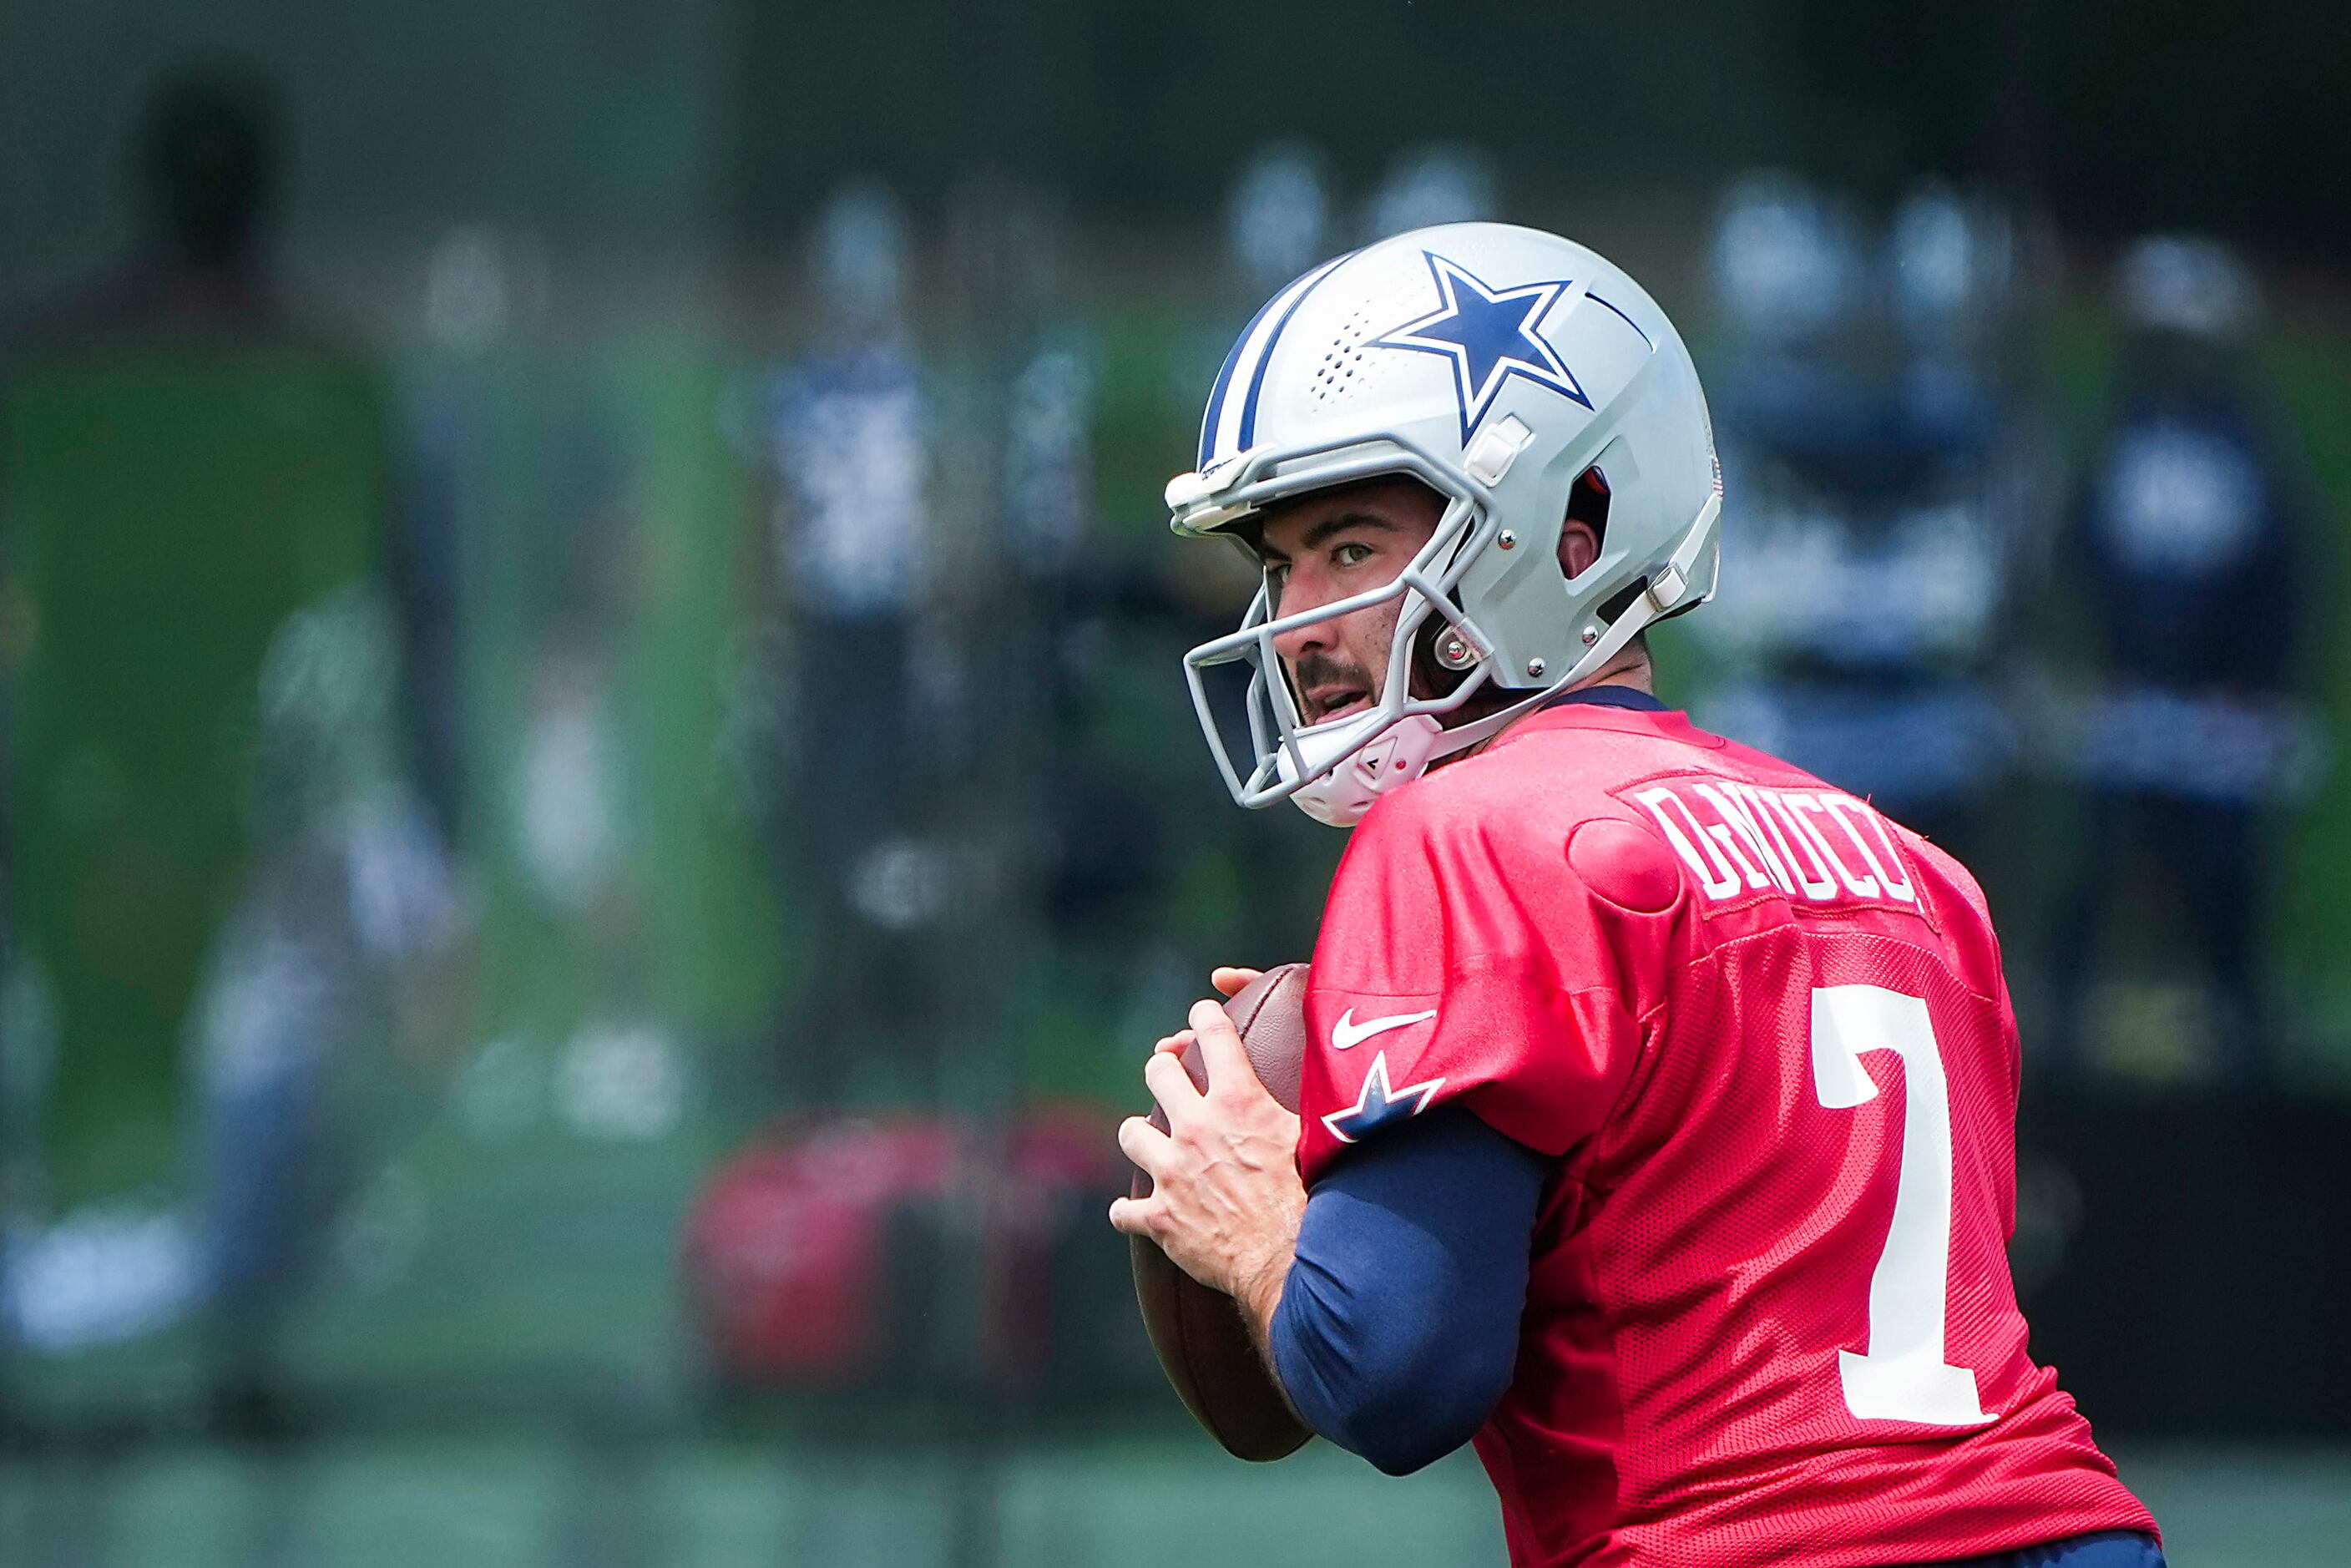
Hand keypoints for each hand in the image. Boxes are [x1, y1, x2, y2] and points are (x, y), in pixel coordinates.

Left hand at [1109, 994, 1304, 1330]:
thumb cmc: (1315, 1199)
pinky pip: (1124, 1210)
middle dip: (1165, 1068)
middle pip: (1158, 1072)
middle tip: (1174, 1075)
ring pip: (1131, 1133)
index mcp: (1238, 1101)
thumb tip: (1330, 1076)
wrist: (1292, 1261)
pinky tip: (1139, 1211)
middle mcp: (1197, 1128)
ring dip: (1142, 1135)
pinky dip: (1130, 1211)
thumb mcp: (1314, 1137)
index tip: (1203, 1015)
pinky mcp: (1159, 1218)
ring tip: (1152, 1141)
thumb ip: (1305, 1102)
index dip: (1206, 1016)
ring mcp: (1171, 1172)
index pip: (1213, 1032)